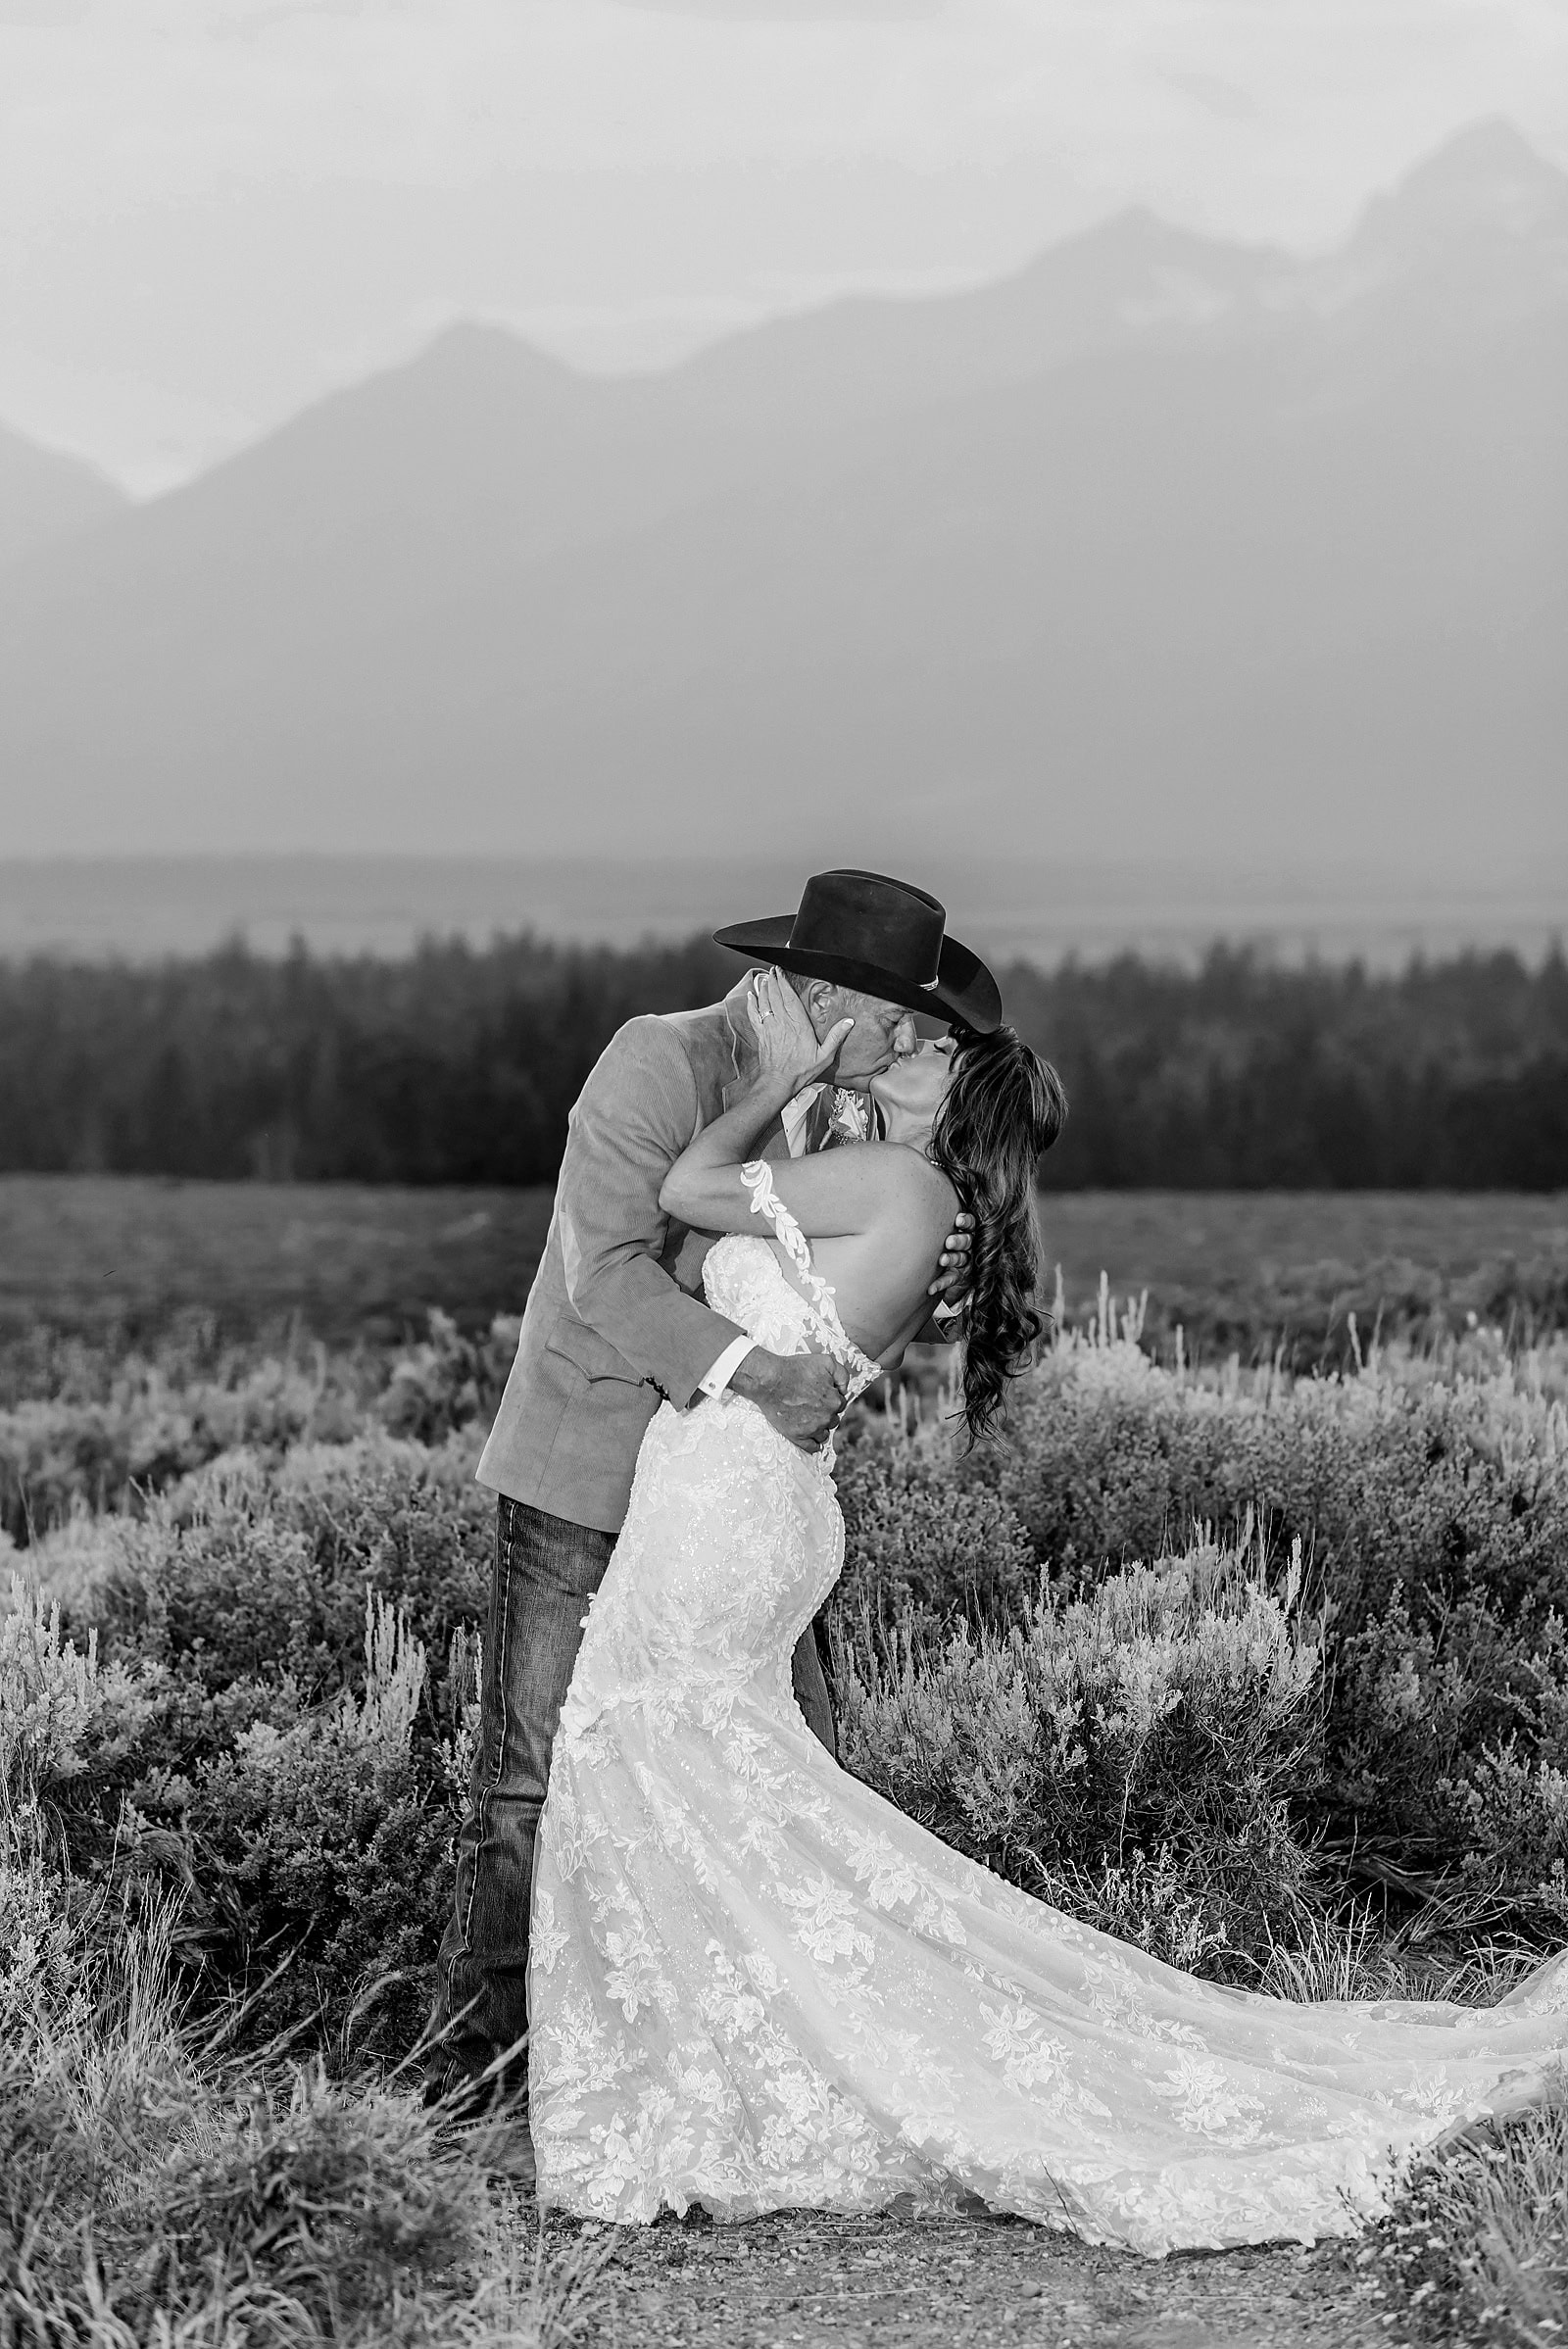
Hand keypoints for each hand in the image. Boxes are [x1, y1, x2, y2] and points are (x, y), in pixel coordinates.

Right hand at [729, 1347, 847, 1451]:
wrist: (769, 1380)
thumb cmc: (795, 1369)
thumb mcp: (825, 1362)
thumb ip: (842, 1374)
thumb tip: (845, 1389)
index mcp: (834, 1401)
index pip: (840, 1404)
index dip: (831, 1398)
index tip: (821, 1395)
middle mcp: (826, 1417)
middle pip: (833, 1420)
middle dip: (826, 1413)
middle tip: (812, 1405)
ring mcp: (812, 1429)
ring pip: (823, 1434)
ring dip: (820, 1428)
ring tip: (808, 1419)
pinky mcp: (798, 1436)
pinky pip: (812, 1447)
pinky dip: (813, 1445)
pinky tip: (810, 1439)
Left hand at [746, 967, 853, 1095]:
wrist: (779, 1083)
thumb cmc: (801, 1071)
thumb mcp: (824, 1056)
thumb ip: (836, 1037)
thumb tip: (849, 1022)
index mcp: (798, 1025)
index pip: (790, 998)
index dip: (784, 983)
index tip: (782, 971)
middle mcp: (782, 1023)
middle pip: (775, 996)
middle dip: (773, 981)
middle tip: (773, 970)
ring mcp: (769, 1028)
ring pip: (764, 1002)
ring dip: (763, 988)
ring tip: (765, 977)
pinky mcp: (761, 1035)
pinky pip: (754, 1015)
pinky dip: (752, 1004)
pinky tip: (750, 995)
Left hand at [927, 1209, 974, 1304]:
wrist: (927, 1268)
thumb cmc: (929, 1239)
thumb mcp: (932, 1228)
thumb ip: (929, 1218)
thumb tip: (908, 1201)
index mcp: (962, 1230)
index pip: (970, 1224)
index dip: (966, 1222)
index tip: (958, 1221)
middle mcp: (966, 1245)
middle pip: (968, 1241)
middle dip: (959, 1240)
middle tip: (948, 1242)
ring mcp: (963, 1262)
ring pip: (962, 1259)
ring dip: (952, 1259)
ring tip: (942, 1260)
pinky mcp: (958, 1277)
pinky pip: (951, 1279)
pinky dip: (941, 1283)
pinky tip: (931, 1287)